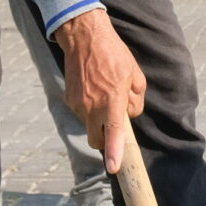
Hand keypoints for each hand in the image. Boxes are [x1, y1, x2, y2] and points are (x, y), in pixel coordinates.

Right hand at [56, 8, 144, 171]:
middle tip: (114, 122)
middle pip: (97, 140)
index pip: (113, 134)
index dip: (113, 153)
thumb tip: (130, 113)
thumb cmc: (113, 54)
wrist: (83, 37)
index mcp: (112, 101)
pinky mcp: (69, 99)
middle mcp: (92, 106)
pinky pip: (81, 113)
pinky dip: (89, 109)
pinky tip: (93, 90)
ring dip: (97, 120)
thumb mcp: (135, 75)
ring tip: (104, 95)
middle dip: (105, 140)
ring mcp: (77, 104)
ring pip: (88, 126)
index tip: (114, 168)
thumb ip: (137, 100)